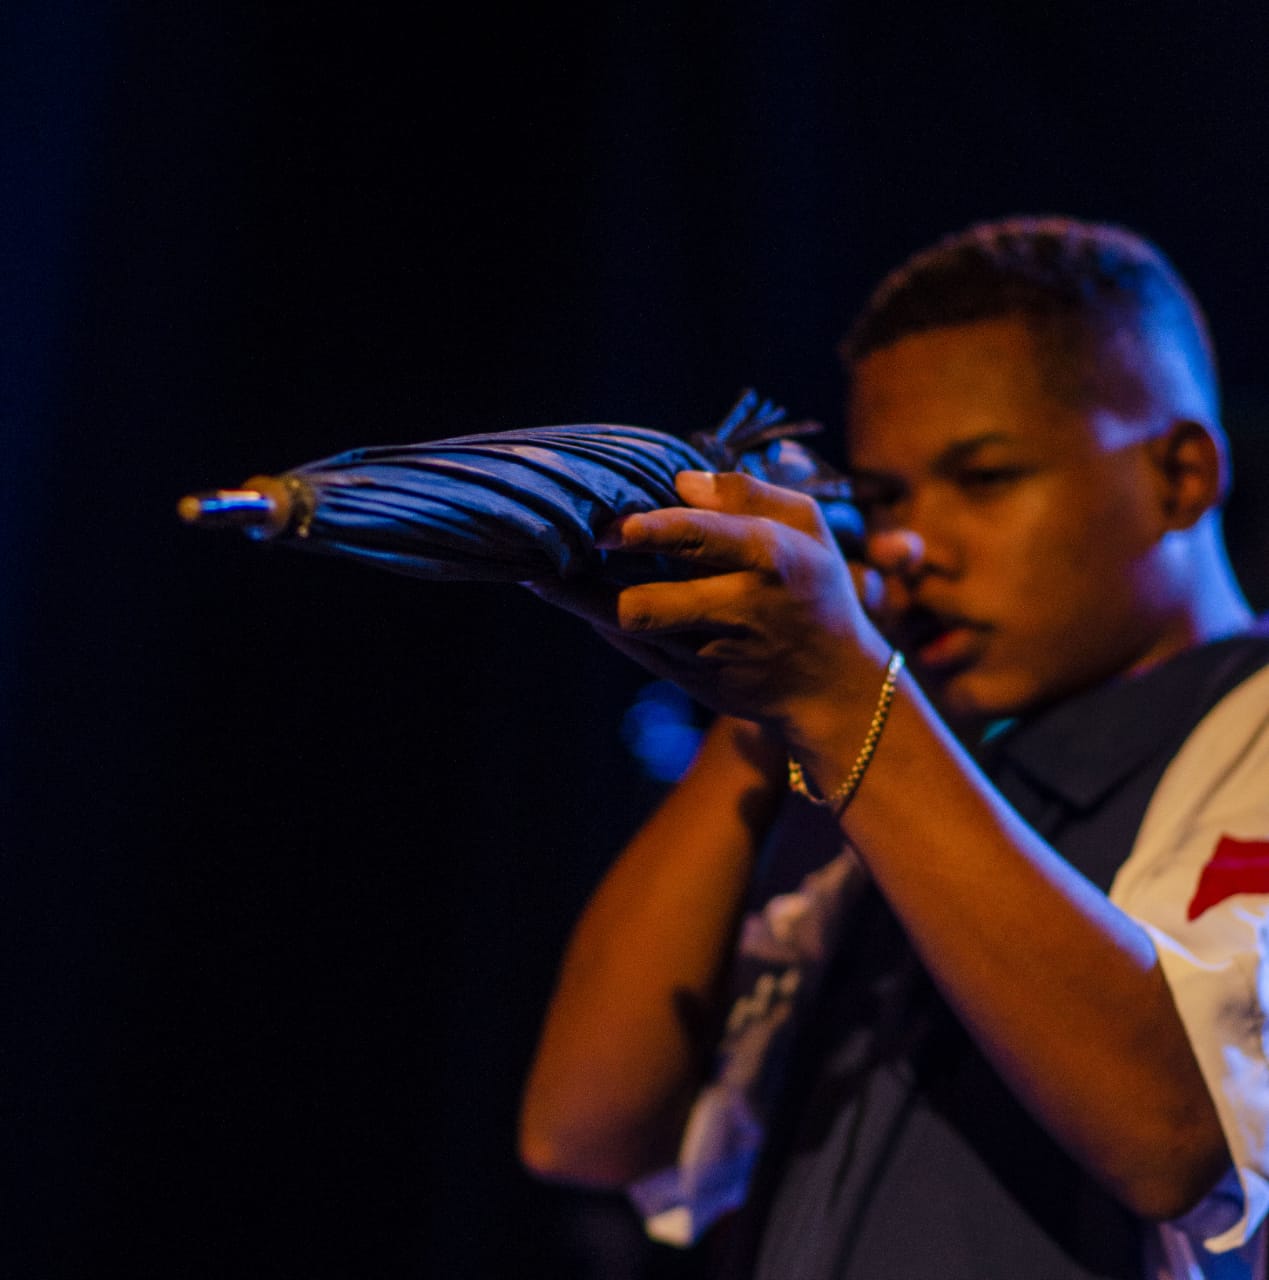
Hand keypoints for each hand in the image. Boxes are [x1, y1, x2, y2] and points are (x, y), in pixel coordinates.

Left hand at [529, 471, 889, 731]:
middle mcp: (737, 609)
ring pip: (629, 628)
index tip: (607, 522)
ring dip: (578, 602)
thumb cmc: (816, 590)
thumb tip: (681, 481)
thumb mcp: (807, 528)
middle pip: (647, 603)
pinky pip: (632, 647)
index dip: (648, 530)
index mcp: (769, 560)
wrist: (833, 687)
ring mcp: (710, 652)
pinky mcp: (691, 680)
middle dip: (590, 582)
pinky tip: (571, 594)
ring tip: (538, 574)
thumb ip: (749, 493)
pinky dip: (598, 619)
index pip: (700, 539)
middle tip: (544, 553)